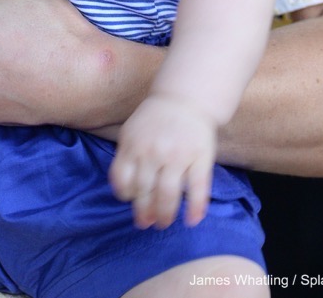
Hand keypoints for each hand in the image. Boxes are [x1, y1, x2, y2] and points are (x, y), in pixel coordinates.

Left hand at [108, 93, 215, 228]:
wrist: (185, 98)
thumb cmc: (155, 119)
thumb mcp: (131, 131)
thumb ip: (126, 157)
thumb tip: (124, 192)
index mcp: (133, 144)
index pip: (122, 179)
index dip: (125, 195)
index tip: (131, 201)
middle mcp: (153, 151)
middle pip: (145, 191)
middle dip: (144, 212)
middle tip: (146, 223)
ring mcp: (178, 155)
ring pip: (168, 195)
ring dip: (165, 215)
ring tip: (163, 223)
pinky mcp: (200, 158)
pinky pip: (197, 189)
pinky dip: (195, 208)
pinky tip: (191, 221)